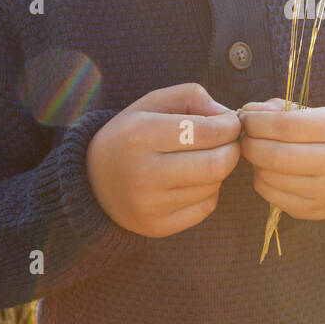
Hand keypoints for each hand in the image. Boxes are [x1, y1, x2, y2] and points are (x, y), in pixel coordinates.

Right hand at [86, 83, 240, 237]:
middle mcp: (143, 173)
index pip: (209, 132)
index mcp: (141, 134)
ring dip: (218, 171)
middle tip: (227, 143)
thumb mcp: (151, 103)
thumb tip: (225, 116)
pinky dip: (208, 192)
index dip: (230, 126)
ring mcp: (149, 205)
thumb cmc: (130, 135)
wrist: (92, 180)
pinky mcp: (157, 227)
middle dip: (232, 150)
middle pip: (217, 164)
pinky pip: (205, 208)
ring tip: (201, 160)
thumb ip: (191, 96)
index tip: (228, 124)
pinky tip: (191, 182)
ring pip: (214, 186)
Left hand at [237, 98, 324, 220]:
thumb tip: (246, 111)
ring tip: (258, 153)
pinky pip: (272, 196)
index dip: (257, 123)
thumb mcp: (311, 114)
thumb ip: (277, 110)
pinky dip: (261, 181)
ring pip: (271, 177)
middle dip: (251, 145)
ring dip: (254, 163)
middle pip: (277, 155)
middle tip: (245, 139)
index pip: (286, 126)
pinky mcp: (314, 210)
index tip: (245, 119)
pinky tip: (267, 171)